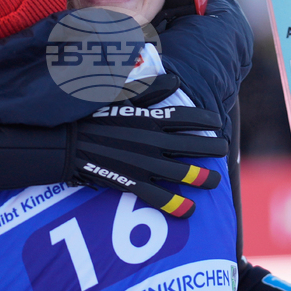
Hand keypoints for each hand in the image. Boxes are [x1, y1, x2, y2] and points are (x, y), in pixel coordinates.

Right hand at [68, 78, 226, 218]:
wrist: (66, 140)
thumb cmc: (90, 113)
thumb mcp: (119, 94)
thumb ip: (149, 87)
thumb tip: (174, 80)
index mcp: (150, 117)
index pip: (187, 118)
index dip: (206, 120)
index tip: (217, 122)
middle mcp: (152, 141)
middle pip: (192, 146)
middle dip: (212, 149)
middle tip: (223, 150)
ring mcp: (143, 164)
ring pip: (182, 173)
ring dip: (203, 178)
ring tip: (215, 181)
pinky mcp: (132, 182)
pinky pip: (159, 198)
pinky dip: (176, 205)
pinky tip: (190, 210)